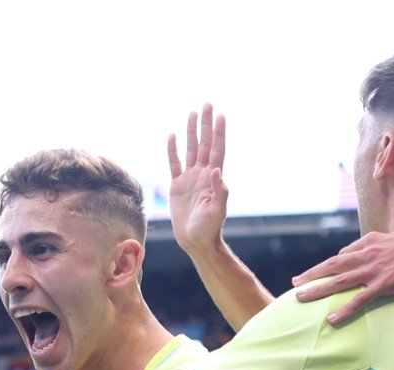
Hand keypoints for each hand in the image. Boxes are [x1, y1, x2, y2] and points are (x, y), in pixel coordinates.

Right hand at [167, 104, 229, 253]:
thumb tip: (216, 170)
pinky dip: (173, 149)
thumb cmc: (209, 229)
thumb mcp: (217, 211)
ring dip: (192, 131)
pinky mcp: (177, 185)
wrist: (195, 241)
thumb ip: (219, 191)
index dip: (219, 133)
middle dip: (206, 125)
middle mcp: (202, 174)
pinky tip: (173, 135)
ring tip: (193, 113)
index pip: (217, 150)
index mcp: (213, 178)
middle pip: (205, 144)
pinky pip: (174, 163)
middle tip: (207, 104)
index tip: (220, 116)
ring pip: (191, 149)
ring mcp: (190, 178)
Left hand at [290, 231, 393, 324]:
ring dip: (318, 290)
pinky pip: (360, 299)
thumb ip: (384, 243)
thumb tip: (376, 247)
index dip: (329, 264)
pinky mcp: (386, 284)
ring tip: (300, 298)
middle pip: (334, 265)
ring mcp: (377, 268)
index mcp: (373, 241)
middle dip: (312, 274)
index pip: (345, 253)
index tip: (317, 272)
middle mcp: (370, 252)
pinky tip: (332, 319)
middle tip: (295, 283)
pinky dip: (344, 309)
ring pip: (340, 280)